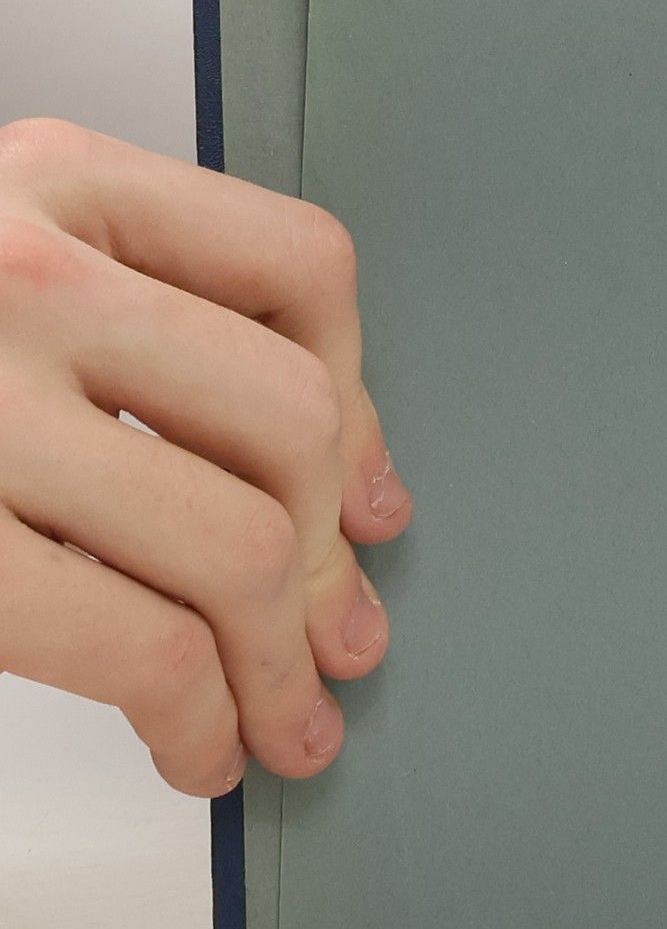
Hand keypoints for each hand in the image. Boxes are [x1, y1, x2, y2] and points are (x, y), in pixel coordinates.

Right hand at [0, 120, 411, 795]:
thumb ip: (147, 330)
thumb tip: (355, 486)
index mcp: (52, 182)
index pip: (299, 266)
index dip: (366, 399)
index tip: (370, 502)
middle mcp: (17, 268)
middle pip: (291, 417)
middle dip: (332, 558)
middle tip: (342, 646)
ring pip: (236, 540)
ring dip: (283, 662)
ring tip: (285, 723)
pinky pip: (137, 641)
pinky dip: (198, 715)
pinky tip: (193, 746)